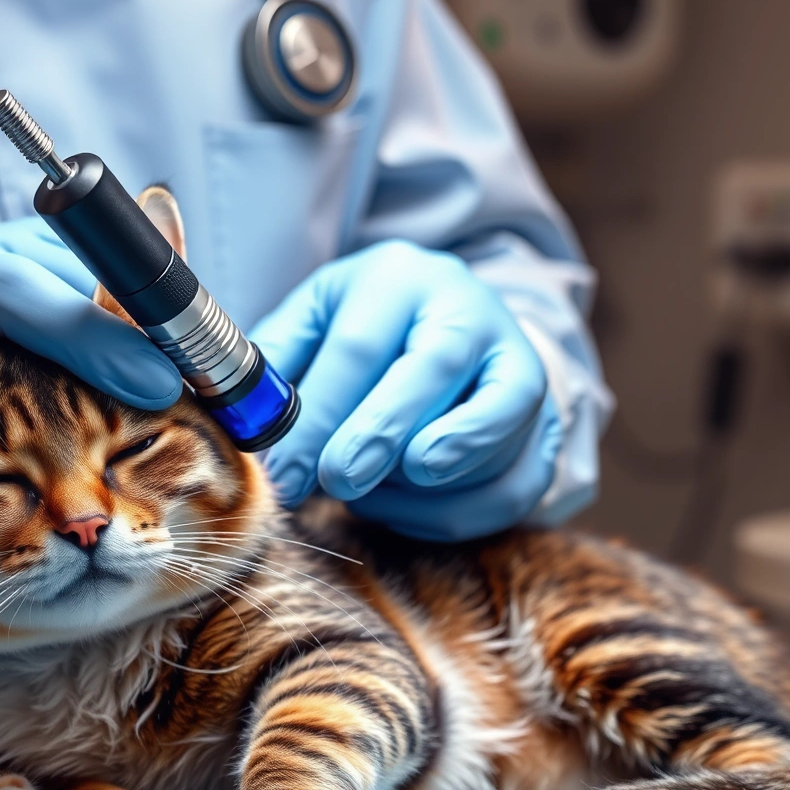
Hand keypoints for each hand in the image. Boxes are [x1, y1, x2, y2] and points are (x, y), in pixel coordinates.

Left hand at [248, 240, 555, 539]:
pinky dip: (461, 512)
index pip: (360, 344)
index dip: (319, 414)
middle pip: (436, 367)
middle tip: (339, 482)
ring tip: (369, 496)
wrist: (452, 326)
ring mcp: (521, 362)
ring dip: (425, 482)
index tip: (284, 471)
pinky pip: (519, 482)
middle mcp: (472, 308)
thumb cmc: (364, 331)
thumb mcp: (313, 322)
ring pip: (492, 427)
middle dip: (382, 433)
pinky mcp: (549, 421)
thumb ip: (275, 364)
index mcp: (401, 277)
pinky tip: (409, 509)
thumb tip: (241, 423)